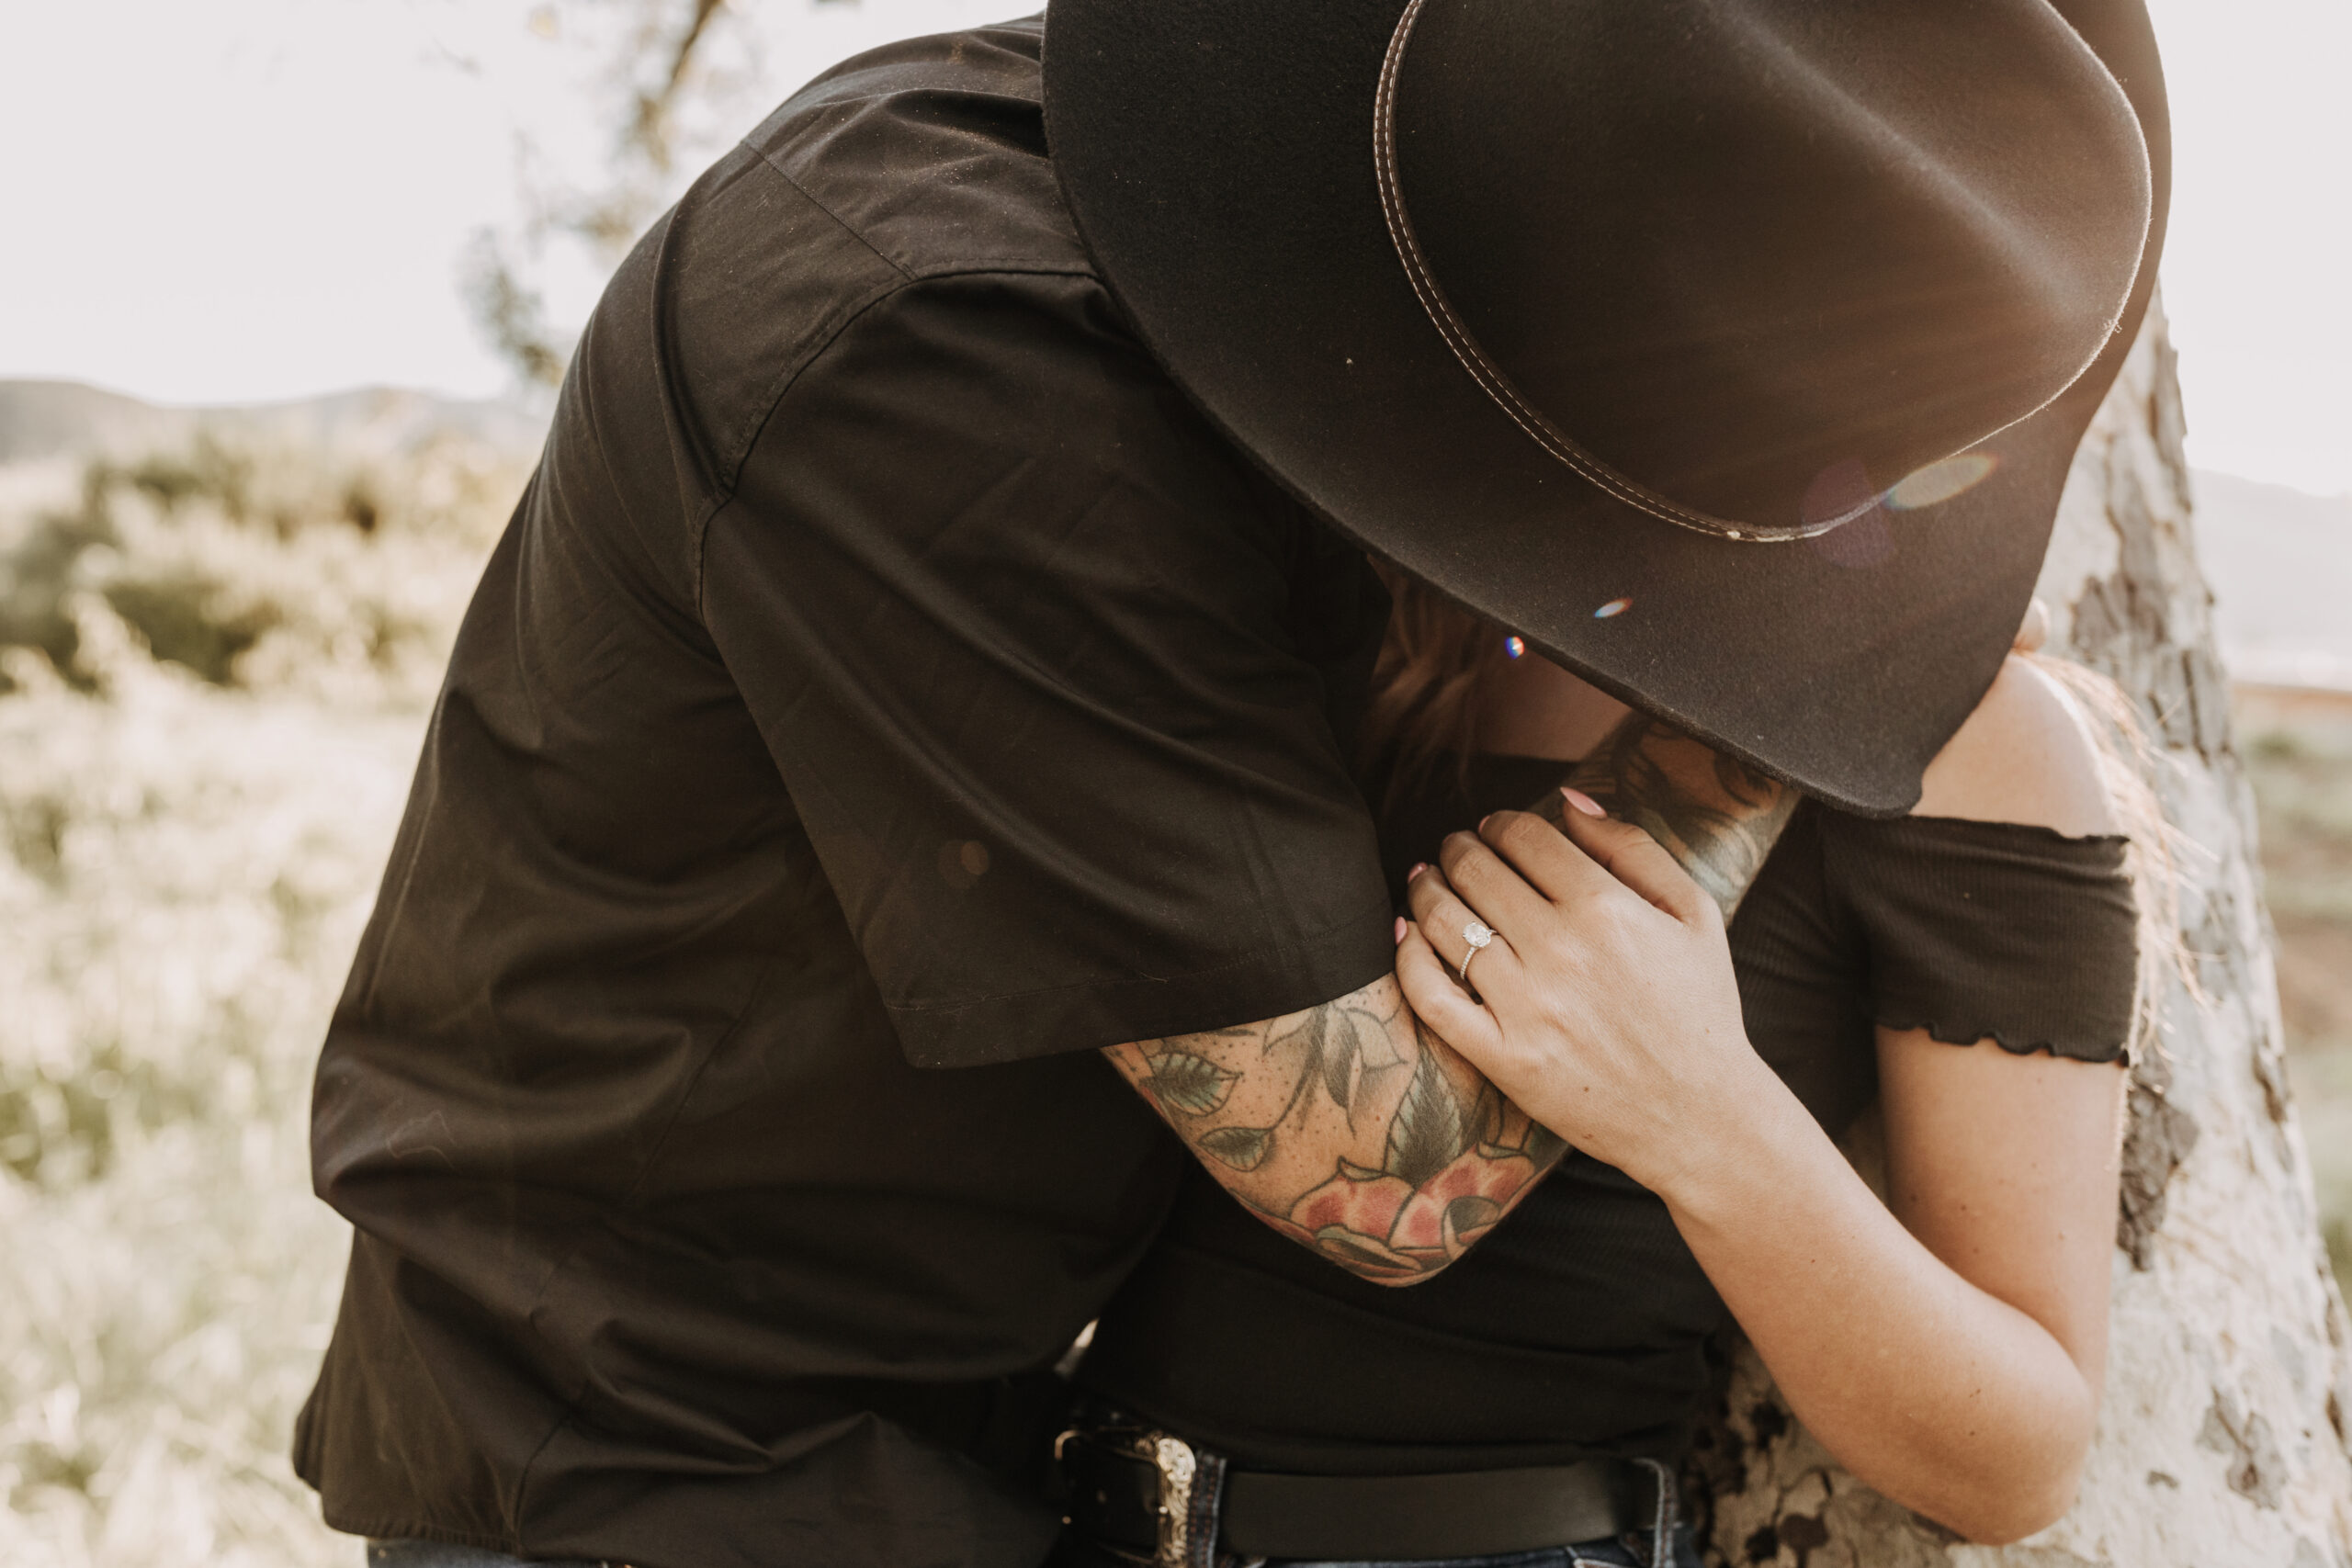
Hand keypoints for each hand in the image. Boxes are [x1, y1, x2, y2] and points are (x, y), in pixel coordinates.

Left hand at [1396, 797, 1765, 1197]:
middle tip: (1455, 850)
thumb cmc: (1700, 1009)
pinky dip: (1408, 956)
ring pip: (1445, 923)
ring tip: (1427, 882)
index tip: (1494, 829)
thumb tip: (1568, 799)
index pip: (1523, 835)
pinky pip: (1431, 995)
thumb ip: (1632, 846)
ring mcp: (1528, 1007)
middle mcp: (1562, 951)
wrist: (1701, 1117)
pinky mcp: (1504, 1058)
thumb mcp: (1693, 914)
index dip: (1499, 823)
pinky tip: (1407, 934)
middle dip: (1457, 848)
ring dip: (1426, 890)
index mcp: (1608, 908)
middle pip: (1476, 870)